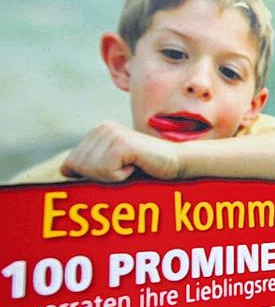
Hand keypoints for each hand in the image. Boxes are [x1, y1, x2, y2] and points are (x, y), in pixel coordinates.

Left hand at [60, 122, 179, 181]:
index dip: (91, 176)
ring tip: (132, 167)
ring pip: (91, 170)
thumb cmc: (147, 169)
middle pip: (79, 167)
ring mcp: (111, 134)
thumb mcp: (113, 166)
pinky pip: (105, 171)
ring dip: (112, 178)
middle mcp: (101, 128)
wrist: (177, 163)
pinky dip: (120, 177)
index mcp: (97, 131)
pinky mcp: (121, 143)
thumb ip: (90, 165)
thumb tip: (64, 170)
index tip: (117, 171)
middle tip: (126, 170)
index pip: (71, 163)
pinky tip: (136, 166)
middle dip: (100, 178)